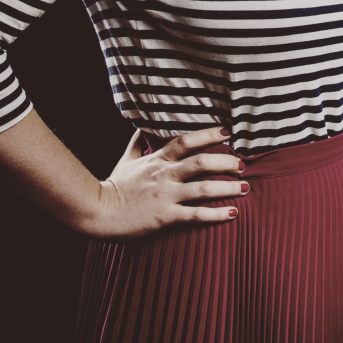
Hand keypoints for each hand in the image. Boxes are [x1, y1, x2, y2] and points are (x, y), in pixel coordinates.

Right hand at [87, 126, 247, 239]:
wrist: (97, 213)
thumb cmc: (113, 187)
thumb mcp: (125, 160)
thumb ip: (137, 143)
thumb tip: (141, 125)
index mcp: (157, 160)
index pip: (186, 141)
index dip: (208, 135)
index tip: (228, 134)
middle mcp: (164, 175)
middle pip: (202, 163)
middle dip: (226, 163)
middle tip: (242, 165)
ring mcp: (165, 196)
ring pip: (204, 189)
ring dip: (228, 188)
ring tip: (245, 188)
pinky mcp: (165, 217)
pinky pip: (196, 215)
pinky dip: (216, 214)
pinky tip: (232, 213)